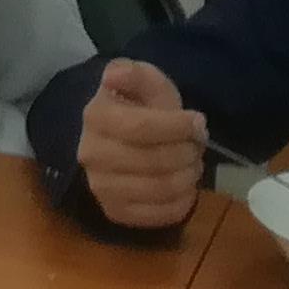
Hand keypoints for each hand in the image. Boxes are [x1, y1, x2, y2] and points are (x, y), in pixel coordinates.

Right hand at [75, 58, 209, 230]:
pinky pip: (162, 214)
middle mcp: (90, 155)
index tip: (198, 122)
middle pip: (154, 161)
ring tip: (190, 163)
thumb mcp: (146, 84)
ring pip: (161, 188)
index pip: (140, 127)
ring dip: (188, 176)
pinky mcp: (116, 212)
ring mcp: (100, 187)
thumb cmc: (141, 108)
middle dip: (187, 152)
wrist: (125, 141)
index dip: (178, 126)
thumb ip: (136, 74)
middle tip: (195, 145)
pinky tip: (182, 185)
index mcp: (96, 117)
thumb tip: (114, 75)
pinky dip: (184, 200)